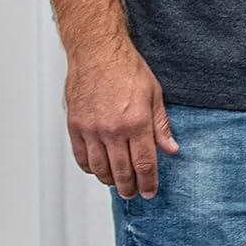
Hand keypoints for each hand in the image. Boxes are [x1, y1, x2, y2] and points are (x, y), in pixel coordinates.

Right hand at [63, 42, 179, 199]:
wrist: (97, 53)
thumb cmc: (127, 69)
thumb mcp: (154, 95)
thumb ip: (161, 126)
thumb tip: (171, 149)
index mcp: (137, 122)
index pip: (145, 163)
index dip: (148, 182)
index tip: (150, 192)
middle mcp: (113, 130)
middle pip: (122, 171)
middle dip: (130, 187)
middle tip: (134, 193)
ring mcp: (91, 129)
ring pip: (99, 168)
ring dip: (109, 180)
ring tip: (118, 183)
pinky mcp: (75, 126)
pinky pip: (81, 157)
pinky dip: (90, 168)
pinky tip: (98, 169)